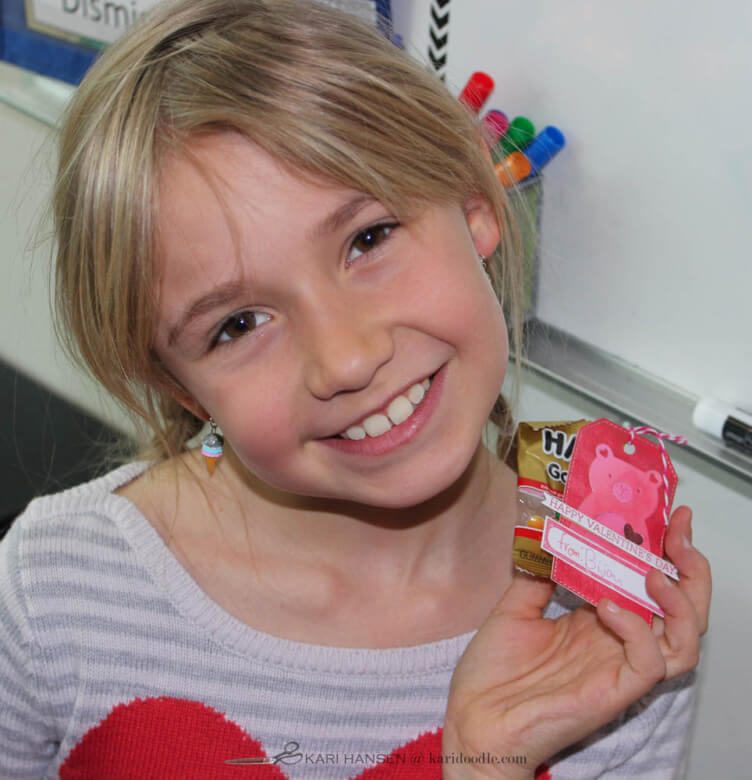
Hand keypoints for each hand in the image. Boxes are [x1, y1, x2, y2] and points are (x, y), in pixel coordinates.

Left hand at [442, 506, 710, 778]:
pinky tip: (608, 606)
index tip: (669, 516)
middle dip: (689, 569)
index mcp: (598, 620)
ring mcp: (618, 667)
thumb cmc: (493, 670)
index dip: (664, 551)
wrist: (474, 717)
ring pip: (684, 640)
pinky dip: (638, 630)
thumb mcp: (515, 608)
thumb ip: (540, 577)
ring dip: (679, 602)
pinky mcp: (614, 692)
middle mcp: (617, 641)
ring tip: (654, 572)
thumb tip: (552, 537)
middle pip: (681, 609)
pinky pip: (649, 663)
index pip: (647, 583)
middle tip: (678, 533)